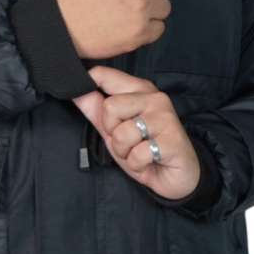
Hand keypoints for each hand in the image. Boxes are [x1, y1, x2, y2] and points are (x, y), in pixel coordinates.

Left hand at [72, 66, 200, 199]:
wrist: (178, 177)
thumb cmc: (145, 149)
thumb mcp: (114, 130)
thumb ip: (95, 110)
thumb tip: (75, 90)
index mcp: (139, 90)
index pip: (106, 75)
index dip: (90, 83)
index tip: (82, 91)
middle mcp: (154, 98)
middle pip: (110, 107)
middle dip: (112, 133)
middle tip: (127, 141)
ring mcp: (165, 118)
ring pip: (123, 133)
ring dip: (124, 152)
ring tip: (138, 152)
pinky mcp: (172, 140)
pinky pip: (137, 153)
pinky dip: (137, 164)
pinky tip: (149, 161)